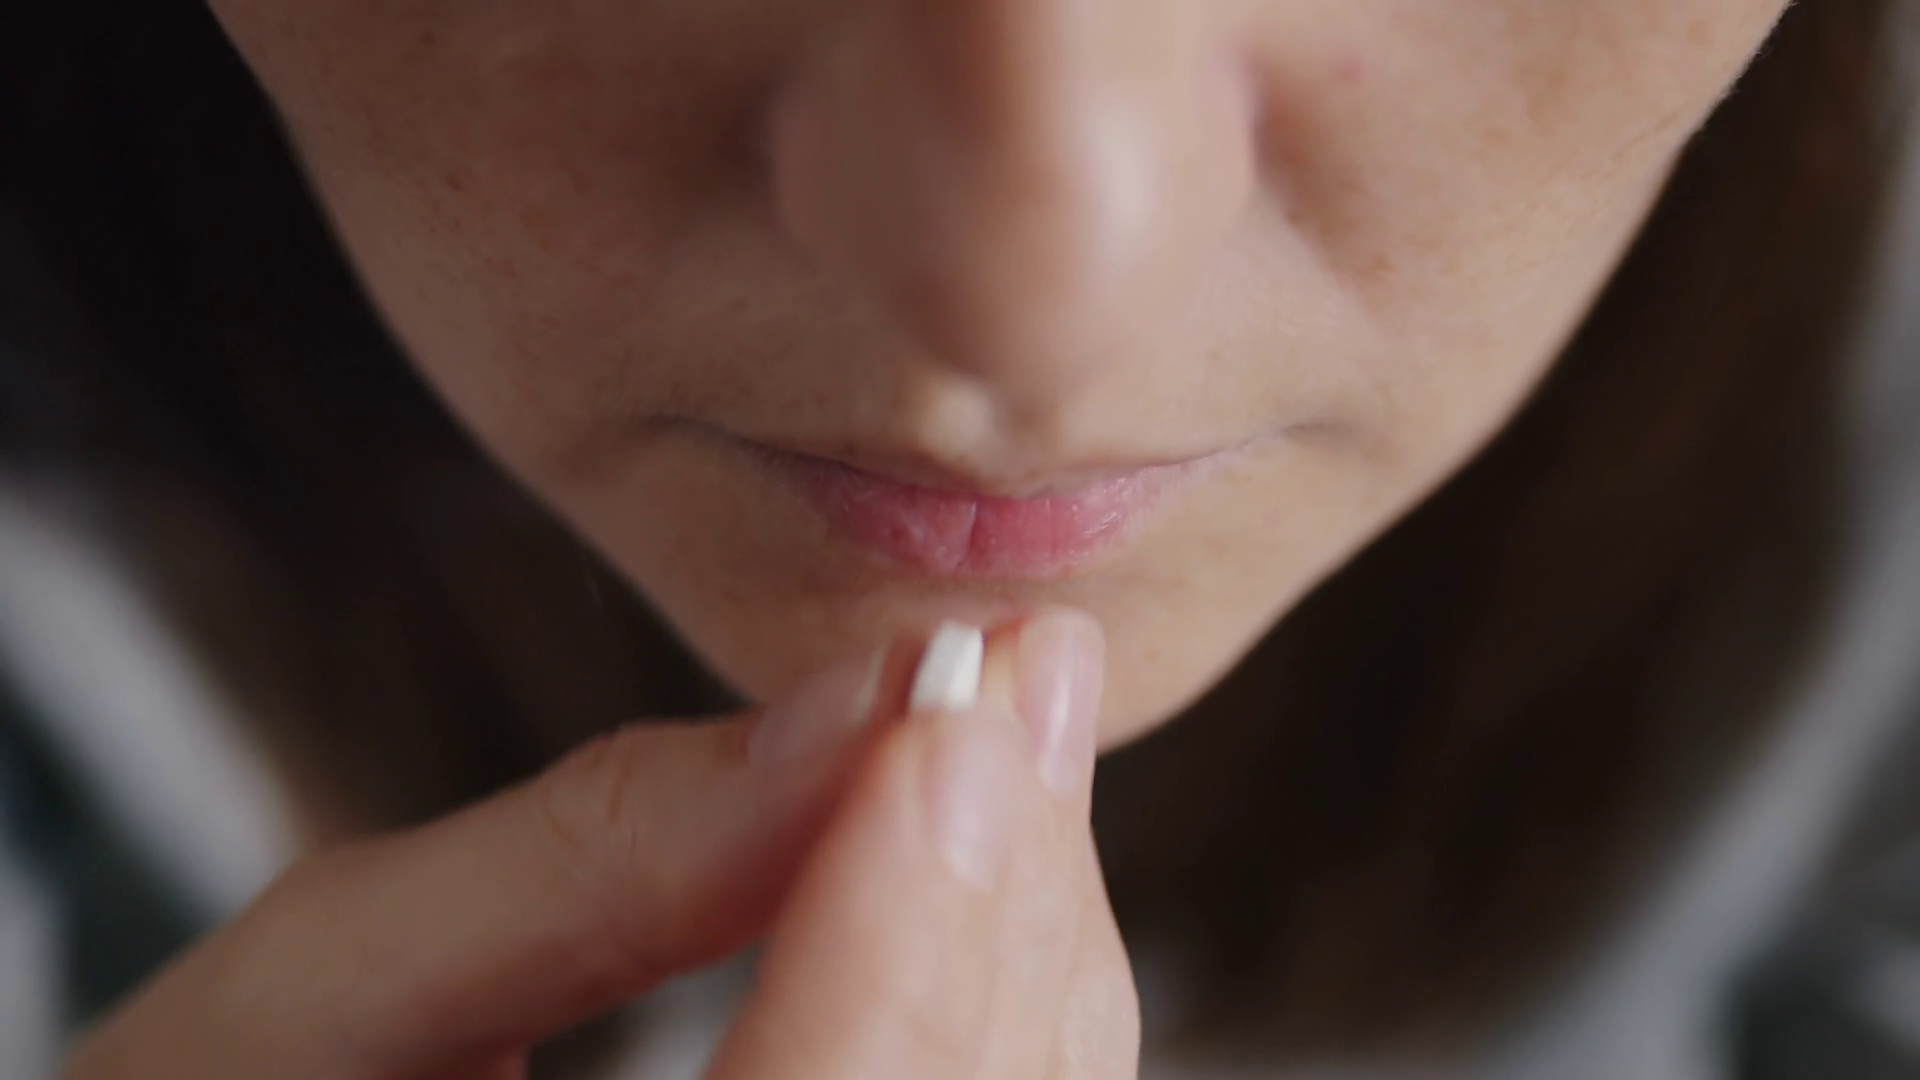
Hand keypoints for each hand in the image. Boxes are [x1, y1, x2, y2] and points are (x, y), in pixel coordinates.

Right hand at [66, 608, 1138, 1078]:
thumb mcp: (316, 995)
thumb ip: (585, 862)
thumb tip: (842, 714)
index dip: (900, 918)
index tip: (947, 696)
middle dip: (996, 883)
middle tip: (1017, 663)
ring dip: (1023, 922)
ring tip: (1008, 722)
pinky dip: (1000, 990)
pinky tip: (988, 853)